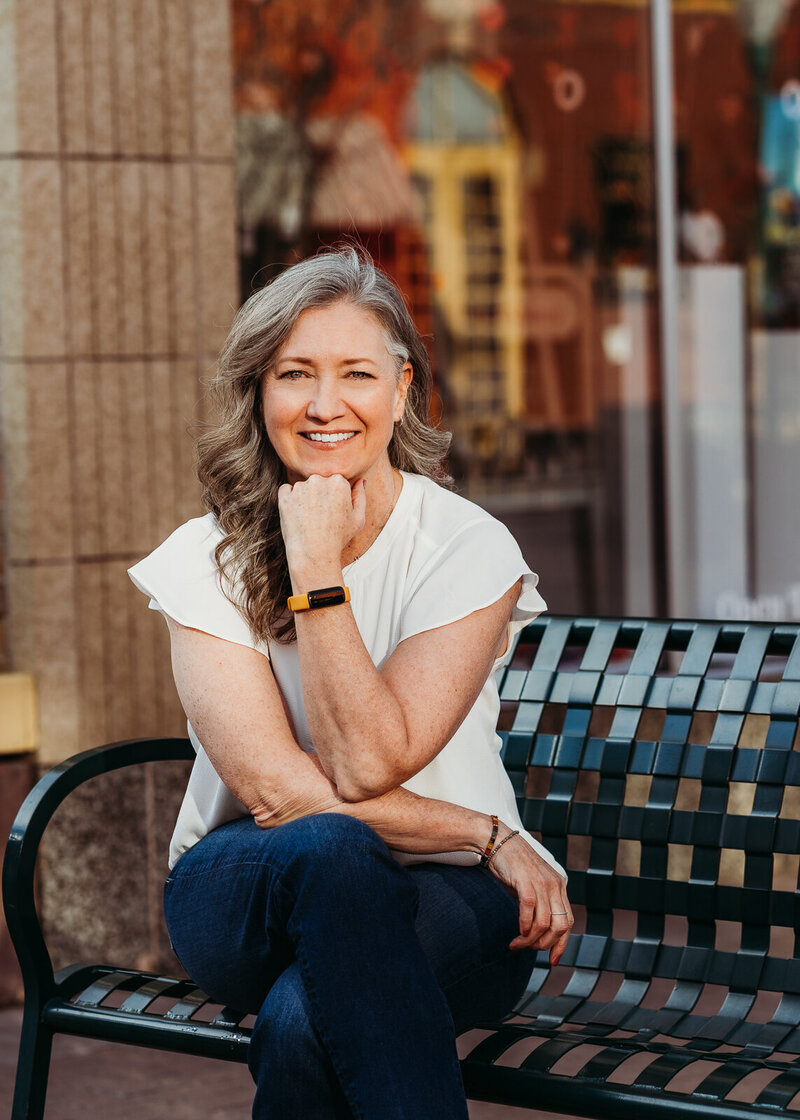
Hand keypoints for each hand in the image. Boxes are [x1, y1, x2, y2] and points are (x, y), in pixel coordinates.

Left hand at [278, 474, 365, 573]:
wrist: (314, 553)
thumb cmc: (338, 538)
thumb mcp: (358, 519)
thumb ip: (360, 496)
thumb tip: (360, 481)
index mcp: (338, 482)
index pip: (336, 482)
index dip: (335, 498)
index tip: (333, 512)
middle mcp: (318, 480)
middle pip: (319, 482)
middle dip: (320, 495)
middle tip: (322, 517)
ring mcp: (300, 487)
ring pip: (303, 487)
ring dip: (305, 498)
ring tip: (310, 519)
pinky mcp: (285, 496)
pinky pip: (286, 491)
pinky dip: (290, 499)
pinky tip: (297, 515)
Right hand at [486, 826, 572, 962]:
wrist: (498, 841)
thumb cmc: (512, 866)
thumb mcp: (531, 886)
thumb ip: (538, 905)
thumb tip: (535, 932)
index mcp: (559, 887)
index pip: (568, 923)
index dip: (561, 945)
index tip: (552, 960)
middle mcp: (555, 885)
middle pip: (560, 926)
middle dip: (545, 945)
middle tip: (528, 950)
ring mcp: (542, 883)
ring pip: (545, 923)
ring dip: (530, 940)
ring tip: (516, 945)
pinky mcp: (526, 881)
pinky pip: (530, 910)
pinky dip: (525, 926)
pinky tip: (517, 933)